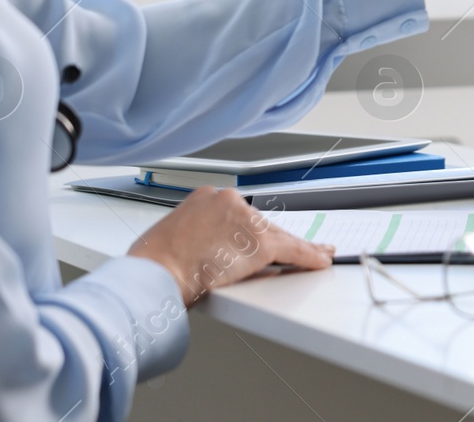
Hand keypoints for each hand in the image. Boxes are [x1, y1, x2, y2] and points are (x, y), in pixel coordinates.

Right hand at [127, 187, 335, 306]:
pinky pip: (292, 250)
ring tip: (316, 255)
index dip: (253, 232)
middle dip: (277, 241)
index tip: (260, 239)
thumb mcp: (174, 237)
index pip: (240, 215)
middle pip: (262, 225)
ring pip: (278, 237)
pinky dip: (309, 256)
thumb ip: (196, 235)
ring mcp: (246, 220)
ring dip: (297, 250)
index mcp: (205, 197)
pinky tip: (320, 260)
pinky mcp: (260, 242)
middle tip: (298, 250)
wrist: (153, 276)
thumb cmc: (152, 265)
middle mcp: (227, 201)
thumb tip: (210, 252)